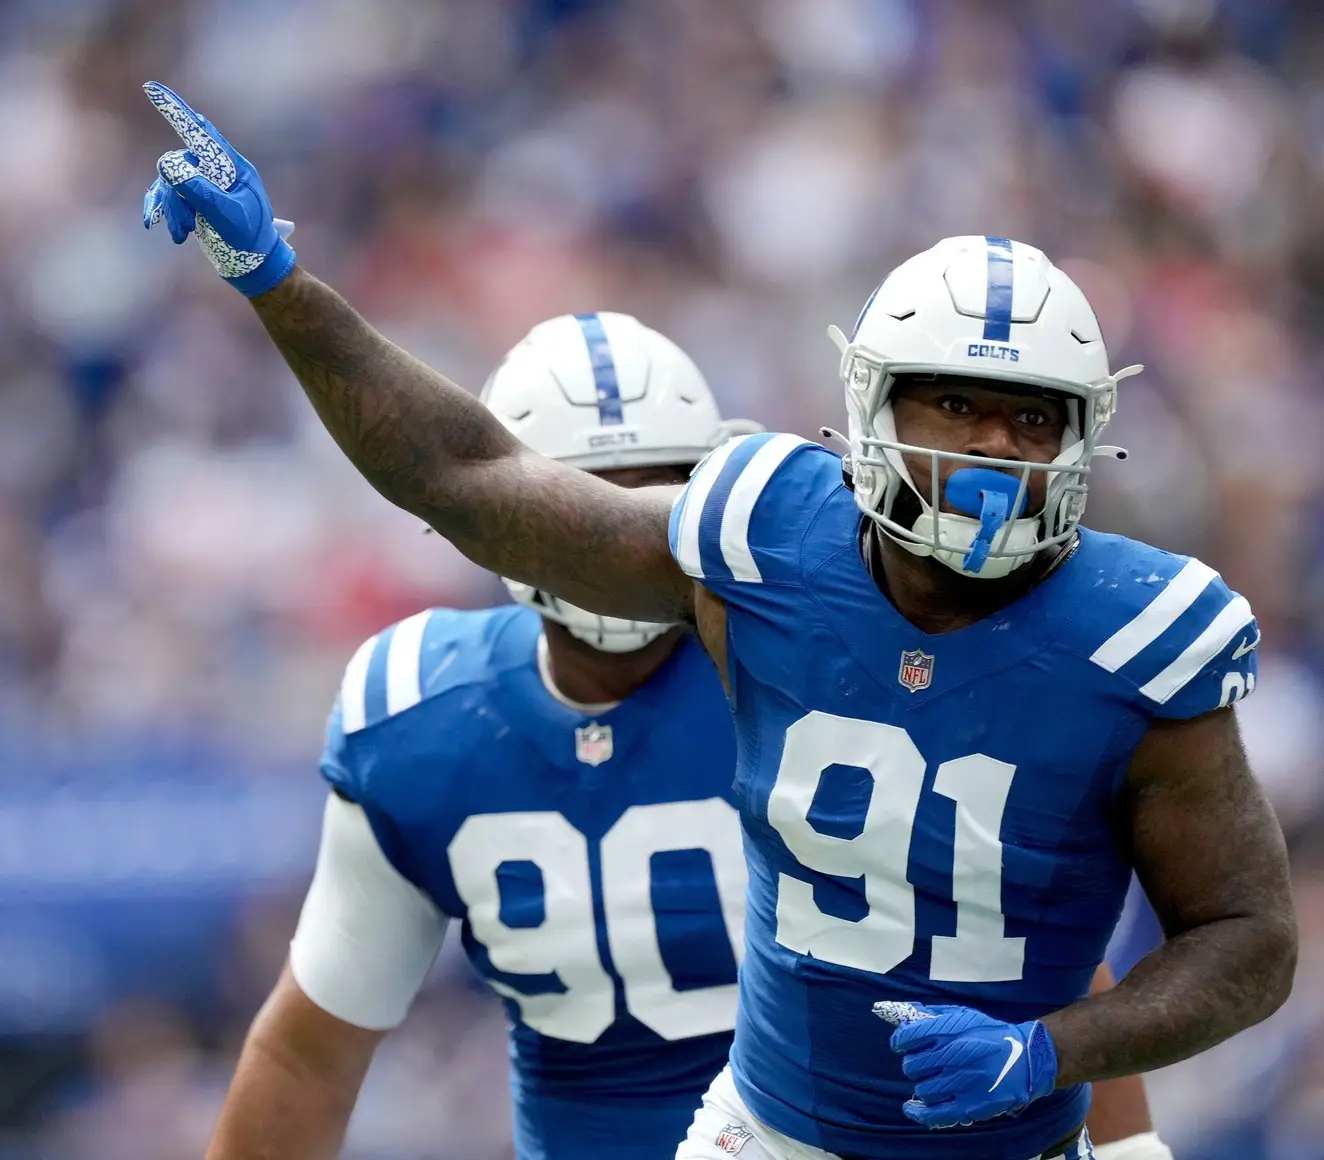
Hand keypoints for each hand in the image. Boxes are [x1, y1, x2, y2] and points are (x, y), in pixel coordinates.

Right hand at [141, 81, 296, 296]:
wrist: (254, 265)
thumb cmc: (250, 240)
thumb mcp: (228, 217)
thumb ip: (201, 192)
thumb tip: (168, 165)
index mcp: (232, 166)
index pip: (201, 132)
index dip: (176, 110)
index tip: (151, 88)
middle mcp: (215, 170)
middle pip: (178, 165)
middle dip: (176, 196)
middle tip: (186, 226)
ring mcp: (202, 184)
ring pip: (169, 183)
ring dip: (171, 209)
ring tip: (182, 235)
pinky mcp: (191, 198)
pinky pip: (164, 195)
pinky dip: (160, 210)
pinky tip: (154, 224)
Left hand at [874, 1000, 1057, 1128]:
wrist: (1025, 1058)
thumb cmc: (990, 1034)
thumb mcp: (962, 1016)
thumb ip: (932, 1015)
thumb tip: (903, 1015)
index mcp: (948, 1030)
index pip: (907, 1037)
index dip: (900, 1042)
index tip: (902, 1045)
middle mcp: (952, 1056)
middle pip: (912, 1066)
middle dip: (914, 1064)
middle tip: (924, 1063)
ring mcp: (960, 1083)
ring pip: (922, 1089)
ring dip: (923, 1084)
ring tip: (934, 1080)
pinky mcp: (969, 1106)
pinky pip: (934, 1114)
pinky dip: (918, 1112)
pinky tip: (912, 1107)